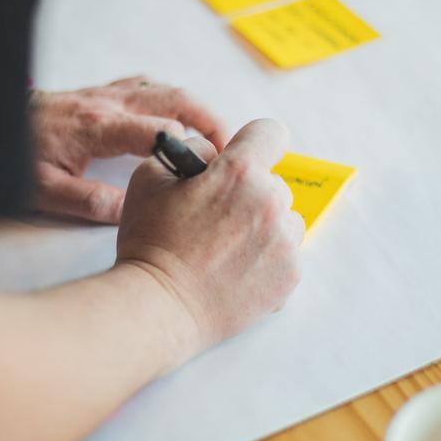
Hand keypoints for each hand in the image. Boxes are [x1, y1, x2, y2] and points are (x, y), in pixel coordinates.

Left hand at [30, 76, 228, 222]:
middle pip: (176, 98)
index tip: (210, 171)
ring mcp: (105, 93)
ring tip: (215, 135)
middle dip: (210, 119)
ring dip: (196, 107)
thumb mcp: (43, 190)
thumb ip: (88, 202)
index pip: (161, 129)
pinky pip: (146, 86)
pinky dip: (171, 98)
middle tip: (232, 147)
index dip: (192, 148)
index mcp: (99, 127)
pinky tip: (178, 117)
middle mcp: (108, 103)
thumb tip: (131, 212)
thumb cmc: (16, 156)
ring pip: (165, 88)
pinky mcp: (100, 92)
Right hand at [116, 119, 304, 362]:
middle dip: (250, 193)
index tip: (240, 159)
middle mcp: (270, 203)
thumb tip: (215, 153)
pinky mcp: (289, 276)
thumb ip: (190, 152)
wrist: (160, 307)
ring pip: (286, 220)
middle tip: (218, 218)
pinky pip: (286, 255)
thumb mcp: (151, 177)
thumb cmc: (150, 243)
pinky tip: (235, 271)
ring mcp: (284, 242)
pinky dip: (267, 260)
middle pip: (275, 183)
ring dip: (264, 226)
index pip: (270, 133)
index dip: (253, 143)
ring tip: (227, 248)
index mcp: (239, 173)